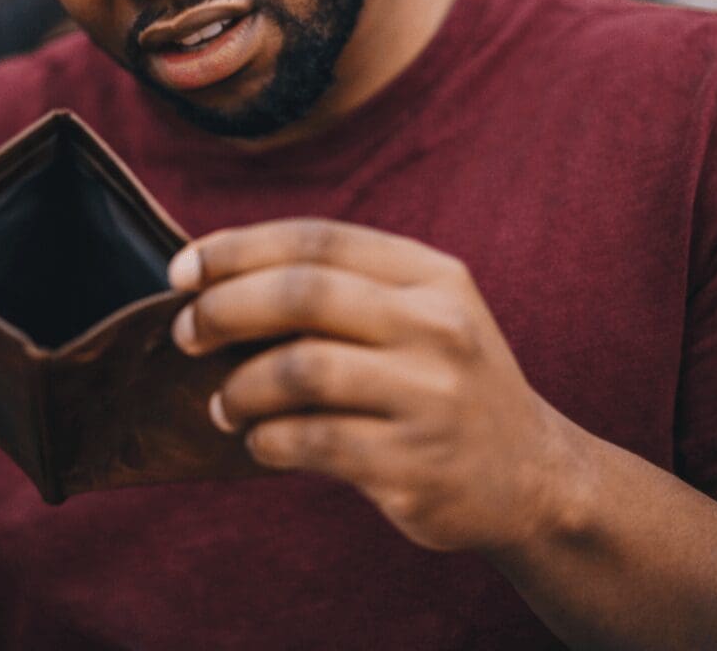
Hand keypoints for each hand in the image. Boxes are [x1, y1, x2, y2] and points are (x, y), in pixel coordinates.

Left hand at [169, 218, 579, 554]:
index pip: (316, 239)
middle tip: (185, 335)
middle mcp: (438, 327)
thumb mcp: (420, 314)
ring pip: (300, 370)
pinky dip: (267, 440)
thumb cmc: (442, 382)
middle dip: (224, 310)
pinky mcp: (415, 464)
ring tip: (222, 405)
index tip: (182, 271)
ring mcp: (431, 396)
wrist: (534, 476)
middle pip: (302, 294)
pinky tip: (261, 442)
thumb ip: (339, 288)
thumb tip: (217, 278)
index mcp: (431, 276)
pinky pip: (312, 441)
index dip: (236, 250)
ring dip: (240, 388)